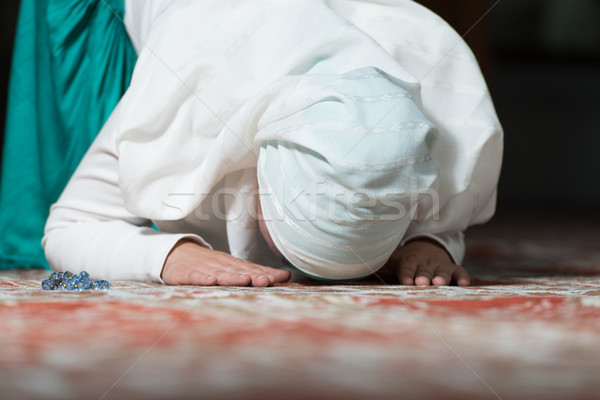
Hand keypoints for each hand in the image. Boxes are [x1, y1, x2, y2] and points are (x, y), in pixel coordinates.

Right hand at [161, 240, 290, 285]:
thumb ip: (258, 271)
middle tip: (266, 281)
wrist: (174, 254)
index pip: (250, 268)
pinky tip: (210, 281)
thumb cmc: (208, 264)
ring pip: (219, 273)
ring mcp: (203, 268)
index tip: (278, 279)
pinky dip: (202, 278)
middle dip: (253, 275)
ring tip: (245, 279)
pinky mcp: (185, 273)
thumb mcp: (233, 266)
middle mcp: (220, 264)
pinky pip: (194, 276)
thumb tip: (286, 276)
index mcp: (232, 264)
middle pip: (238, 270)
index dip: (264, 273)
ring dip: (232, 276)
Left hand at [387, 239, 469, 285]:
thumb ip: (380, 264)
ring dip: (441, 276)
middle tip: (422, 283)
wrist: (427, 248)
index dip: (406, 273)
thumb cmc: (406, 260)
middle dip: (423, 275)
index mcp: (409, 260)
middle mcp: (425, 262)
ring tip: (439, 284)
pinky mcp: (453, 268)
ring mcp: (440, 265)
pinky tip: (463, 284)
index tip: (405, 282)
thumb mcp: (392, 260)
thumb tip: (357, 267)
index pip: (407, 266)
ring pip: (442, 270)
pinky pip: (459, 271)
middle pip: (424, 269)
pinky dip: (462, 277)